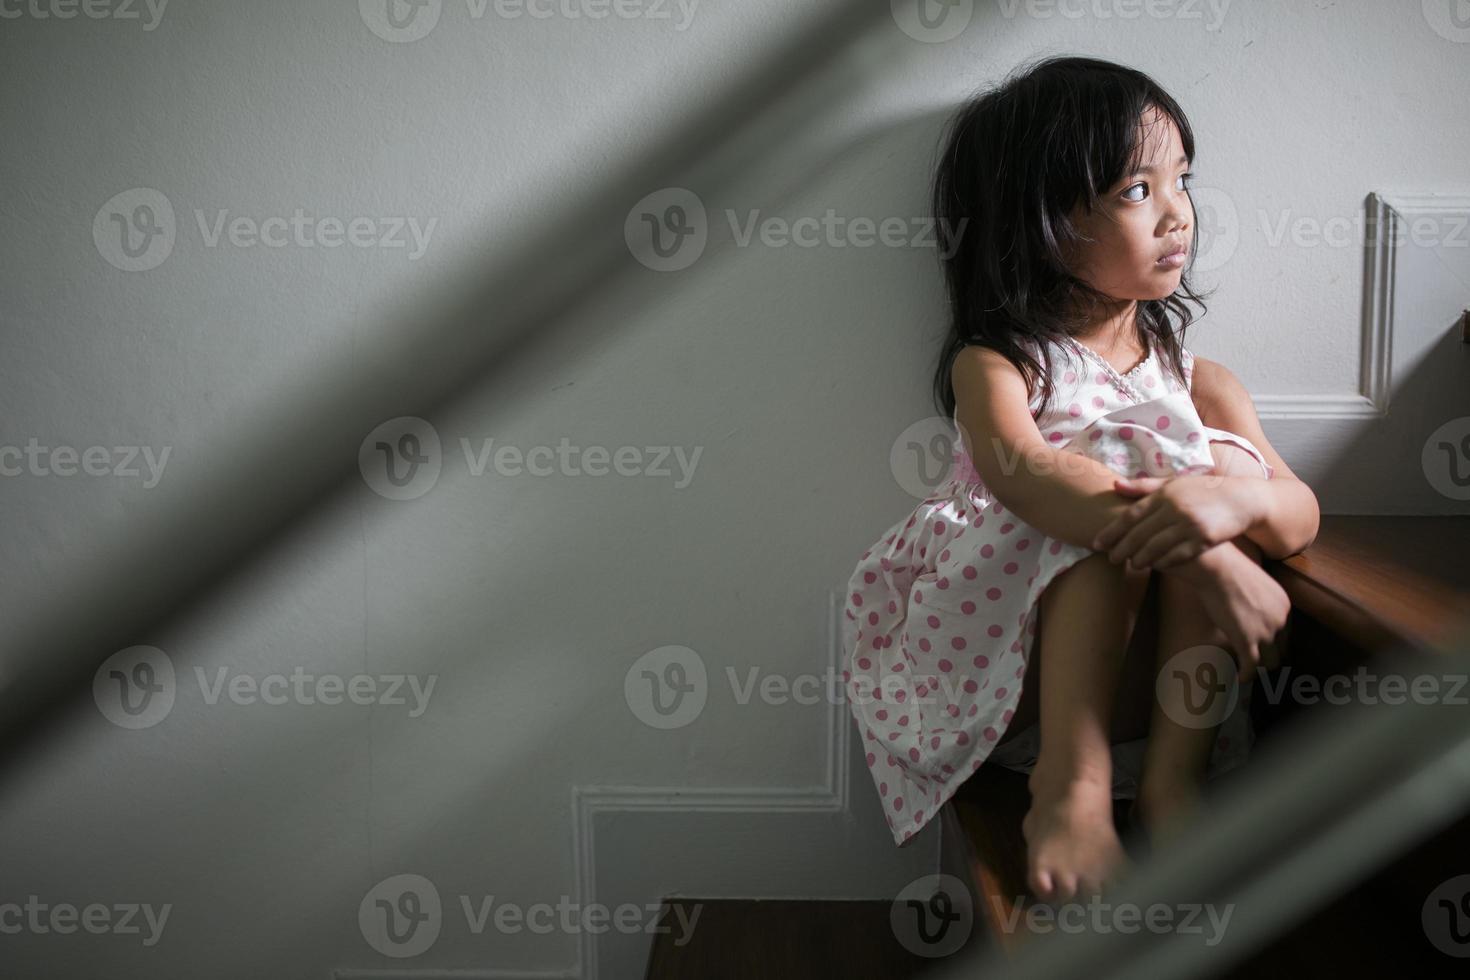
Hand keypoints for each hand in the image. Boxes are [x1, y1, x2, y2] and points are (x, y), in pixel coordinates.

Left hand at [1092, 472, 1265, 570]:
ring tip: (1131, 565)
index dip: (1112, 531)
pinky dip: (1164, 562)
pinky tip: (1154, 566)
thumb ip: (1144, 486)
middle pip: (1140, 533)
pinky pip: (1178, 554)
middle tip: (1110, 559)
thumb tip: (1114, 485)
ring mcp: (1190, 524)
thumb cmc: (1202, 490)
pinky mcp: (1204, 538)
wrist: (1241, 498)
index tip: (1097, 543)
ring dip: (1141, 558)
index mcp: (1164, 494)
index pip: (1131, 515)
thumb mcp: (1174, 483)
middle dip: (1122, 548)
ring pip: (1157, 546)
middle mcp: (1175, 508)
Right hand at [1165, 544, 1290, 681]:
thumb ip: (1255, 601)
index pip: (1285, 634)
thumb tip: (1242, 606)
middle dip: (1270, 659)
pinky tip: (1239, 678)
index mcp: (1284, 606)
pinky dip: (1246, 675)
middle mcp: (1280, 621)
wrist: (1218, 569)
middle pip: (1281, 651)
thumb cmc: (1228, 568)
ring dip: (1260, 670)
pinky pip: (1251, 666)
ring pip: (1270, 662)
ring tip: (1248, 672)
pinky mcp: (1247, 641)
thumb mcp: (1252, 584)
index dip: (1275, 644)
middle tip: (1257, 664)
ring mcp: (1265, 633)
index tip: (1264, 649)